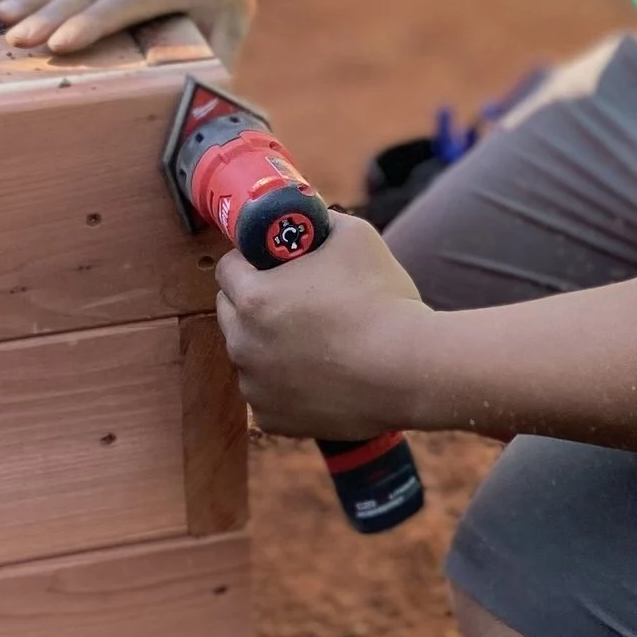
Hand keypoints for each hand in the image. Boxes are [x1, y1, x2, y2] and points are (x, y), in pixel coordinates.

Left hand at [215, 213, 430, 437]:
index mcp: (253, 297)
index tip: (271, 264)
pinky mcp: (273, 419)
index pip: (227, 269)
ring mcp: (255, 386)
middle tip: (293, 300)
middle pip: (229, 312)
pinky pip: (266, 393)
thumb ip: (321, 221)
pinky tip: (317, 375)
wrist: (410, 370)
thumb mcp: (355, 235)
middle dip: (252, 302)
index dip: (249, 261)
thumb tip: (312, 217)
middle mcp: (243, 344)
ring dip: (265, 345)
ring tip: (311, 340)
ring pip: (247, 355)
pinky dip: (283, 385)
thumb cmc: (383, 300)